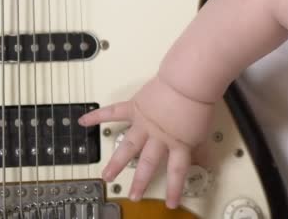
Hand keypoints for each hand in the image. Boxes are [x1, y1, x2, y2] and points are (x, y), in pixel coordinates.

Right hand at [78, 75, 214, 207]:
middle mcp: (158, 137)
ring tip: (105, 176)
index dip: (174, 188)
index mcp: (177, 143)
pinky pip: (113, 112)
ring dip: (116, 162)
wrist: (189, 82)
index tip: (169, 204)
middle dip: (140, 181)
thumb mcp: (203, 130)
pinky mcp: (135, 107)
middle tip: (132, 195)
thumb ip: (199, 146)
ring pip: (128, 146)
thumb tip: (204, 161)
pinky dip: (97, 116)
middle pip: (148, 163)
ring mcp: (144, 123)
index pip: (176, 171)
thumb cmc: (200, 102)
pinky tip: (83, 121)